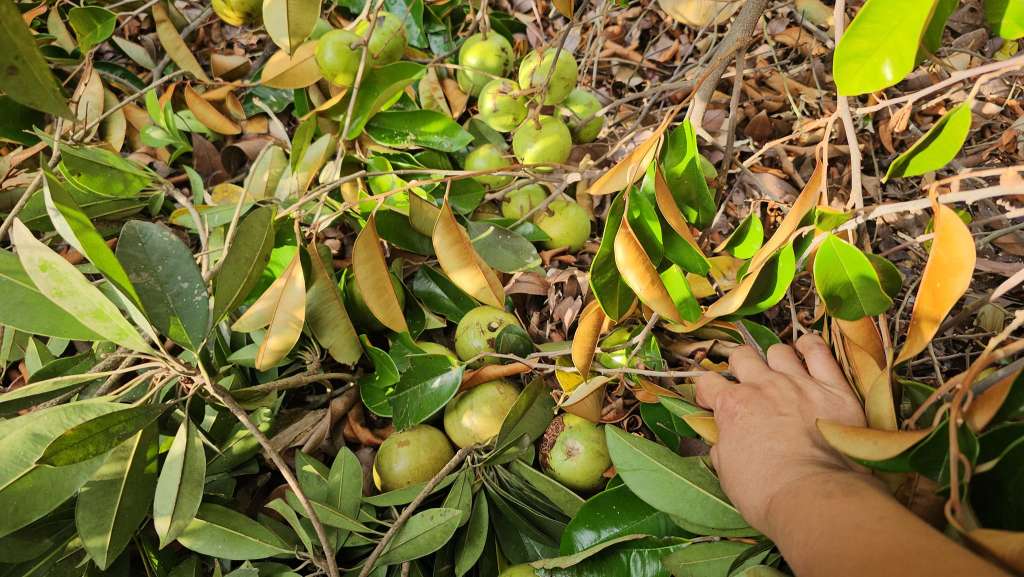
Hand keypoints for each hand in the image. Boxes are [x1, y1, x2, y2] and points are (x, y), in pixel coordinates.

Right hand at [694, 333, 870, 535]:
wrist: (814, 496)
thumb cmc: (766, 492)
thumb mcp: (727, 472)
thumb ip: (723, 446)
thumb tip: (723, 440)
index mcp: (732, 406)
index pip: (708, 382)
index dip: (707, 392)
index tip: (711, 403)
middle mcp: (762, 386)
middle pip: (742, 356)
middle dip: (739, 367)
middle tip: (746, 384)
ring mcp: (798, 383)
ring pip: (778, 351)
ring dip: (774, 360)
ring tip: (779, 373)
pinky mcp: (832, 388)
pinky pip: (819, 351)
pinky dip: (810, 347)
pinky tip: (807, 352)